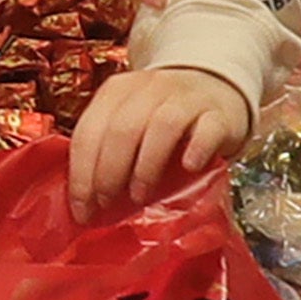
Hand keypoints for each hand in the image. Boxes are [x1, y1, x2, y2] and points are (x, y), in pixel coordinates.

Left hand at [67, 62, 250, 213]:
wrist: (216, 89)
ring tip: (140, 196)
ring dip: (145, 167)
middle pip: (121, 129)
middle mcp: (149, 89)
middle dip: (108, 173)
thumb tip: (87, 203)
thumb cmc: (164, 119)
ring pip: (161, 126)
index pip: (89, 131)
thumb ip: (107, 151)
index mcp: (117, 91)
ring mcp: (186, 99)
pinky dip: (196, 150)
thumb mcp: (131, 125)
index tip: (82, 210)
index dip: (81, 174)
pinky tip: (189, 168)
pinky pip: (207, 129)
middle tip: (107, 204)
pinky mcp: (219, 114)